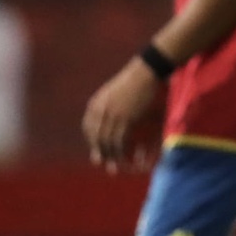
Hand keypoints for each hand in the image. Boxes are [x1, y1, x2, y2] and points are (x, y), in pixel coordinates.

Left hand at [82, 58, 162, 172]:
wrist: (147, 71)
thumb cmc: (136, 79)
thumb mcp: (114, 90)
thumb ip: (107, 103)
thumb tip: (107, 112)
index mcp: (96, 104)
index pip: (88, 128)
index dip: (92, 141)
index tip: (97, 149)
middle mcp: (100, 111)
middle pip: (97, 137)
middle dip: (100, 152)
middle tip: (103, 163)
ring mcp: (113, 115)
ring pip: (108, 141)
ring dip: (111, 155)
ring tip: (115, 164)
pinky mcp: (126, 119)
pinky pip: (120, 140)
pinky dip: (122, 151)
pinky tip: (126, 156)